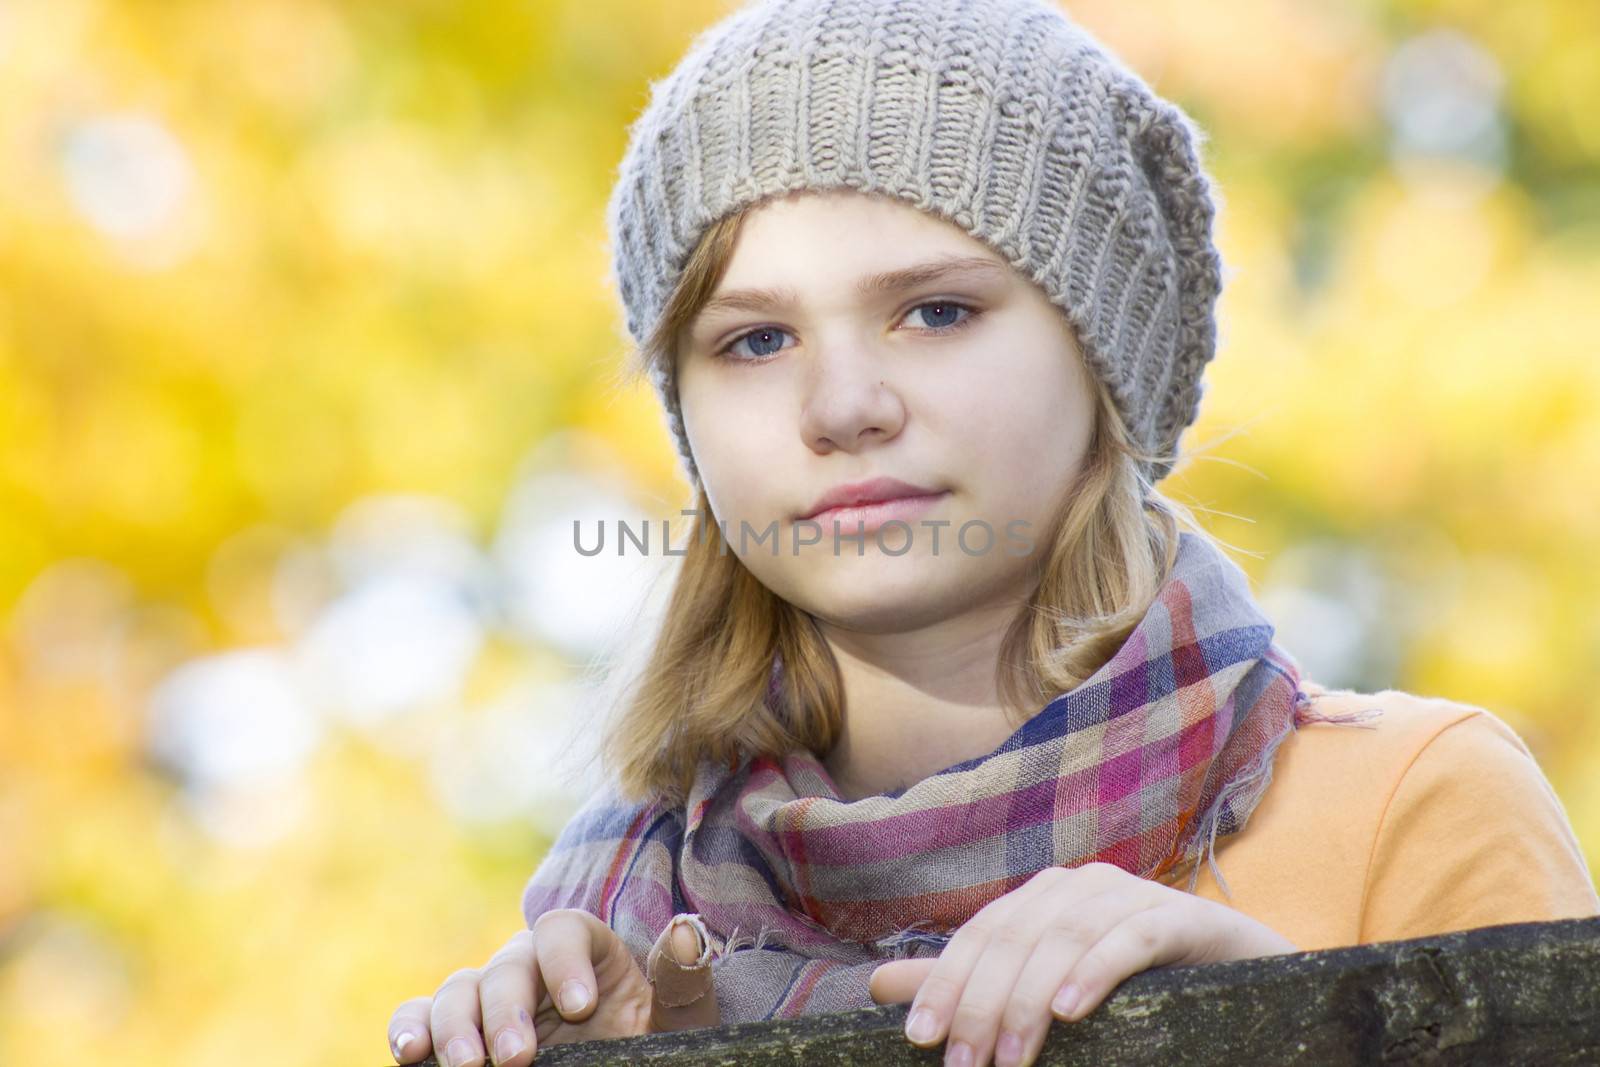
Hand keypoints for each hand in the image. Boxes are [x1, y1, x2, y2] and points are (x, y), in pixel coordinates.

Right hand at [387, 910, 719, 1065]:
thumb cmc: (651, 1051)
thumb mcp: (679, 1025)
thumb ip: (682, 983)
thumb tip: (688, 931)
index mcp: (586, 953)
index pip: (563, 929)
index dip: (565, 960)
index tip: (582, 1006)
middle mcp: (532, 968)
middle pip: (507, 963)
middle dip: (508, 1008)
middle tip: (519, 1058)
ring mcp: (489, 1001)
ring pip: (458, 989)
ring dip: (455, 1025)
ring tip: (466, 1066)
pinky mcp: (456, 1035)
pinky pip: (420, 1018)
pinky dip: (409, 1029)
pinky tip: (411, 1053)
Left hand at [867, 863, 1296, 1066]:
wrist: (1243, 977)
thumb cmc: (1136, 989)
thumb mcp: (1047, 992)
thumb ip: (972, 985)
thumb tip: (877, 984)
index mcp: (1042, 899)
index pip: (981, 935)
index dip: (945, 982)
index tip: (919, 1038)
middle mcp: (1079, 885)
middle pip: (1015, 936)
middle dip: (982, 1002)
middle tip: (966, 1066)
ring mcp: (1132, 894)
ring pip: (1064, 935)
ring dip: (1031, 998)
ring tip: (1012, 1058)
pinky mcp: (1182, 917)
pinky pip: (1131, 936)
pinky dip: (1096, 969)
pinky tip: (1071, 1009)